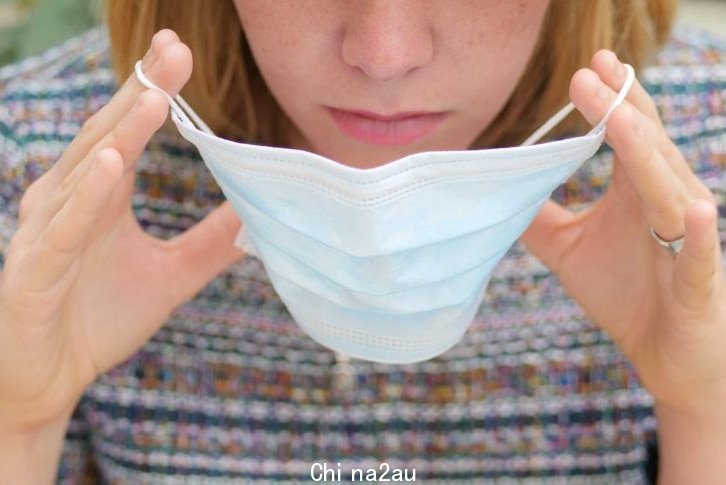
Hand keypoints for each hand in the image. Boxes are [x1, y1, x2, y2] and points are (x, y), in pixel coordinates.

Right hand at [0, 30, 243, 433]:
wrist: (51, 378)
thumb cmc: (98, 320)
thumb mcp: (170, 278)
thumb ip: (209, 245)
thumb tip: (258, 216)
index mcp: (100, 198)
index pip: (127, 133)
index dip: (151, 90)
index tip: (177, 51)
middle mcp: (69, 201)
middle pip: (108, 136)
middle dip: (141, 91)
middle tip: (174, 49)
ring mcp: (48, 231)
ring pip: (86, 172)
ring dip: (120, 133)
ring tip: (155, 96)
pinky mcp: (35, 268)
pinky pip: (63, 227)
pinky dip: (86, 194)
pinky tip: (110, 165)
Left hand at [521, 49, 725, 414]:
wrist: (665, 352)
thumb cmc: (625, 293)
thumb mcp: (568, 250)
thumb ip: (539, 218)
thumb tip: (501, 190)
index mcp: (636, 193)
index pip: (626, 136)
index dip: (610, 101)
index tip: (588, 67)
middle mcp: (666, 204)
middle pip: (647, 149)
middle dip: (620, 110)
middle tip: (590, 71)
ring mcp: (687, 240)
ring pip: (670, 191)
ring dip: (647, 155)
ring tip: (623, 119)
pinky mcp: (698, 281)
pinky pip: (699, 255)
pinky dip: (697, 234)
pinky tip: (693, 209)